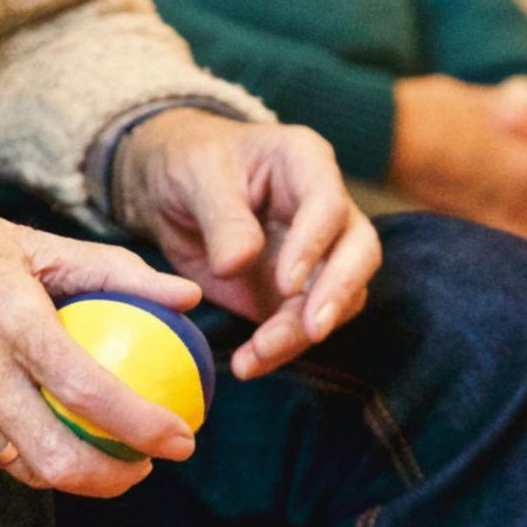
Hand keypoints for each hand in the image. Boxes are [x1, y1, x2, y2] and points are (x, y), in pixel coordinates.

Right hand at [0, 152, 202, 497]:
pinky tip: (48, 435)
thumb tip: (186, 295)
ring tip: (106, 453)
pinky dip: (25, 455)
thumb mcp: (29, 240)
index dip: (145, 427)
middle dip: (116, 478)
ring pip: (22, 468)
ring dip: (73, 473)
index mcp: (6, 317)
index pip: (88, 391)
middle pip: (57, 459)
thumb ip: (112, 270)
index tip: (182, 437)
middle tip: (147, 462)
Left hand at [113, 110, 380, 380]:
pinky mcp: (294, 292)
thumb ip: (222, 218)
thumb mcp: (196, 176)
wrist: (168, 188)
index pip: (329, 204)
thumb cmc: (189, 162)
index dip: (314, 245)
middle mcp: (324, 209)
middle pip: (358, 252)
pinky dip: (279, 348)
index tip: (285, 282)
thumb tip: (238, 264)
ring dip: (302, 332)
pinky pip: (302, 324)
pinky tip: (249, 363)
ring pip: (338, 297)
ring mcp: (316, 253)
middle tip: (312, 330)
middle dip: (337, 294)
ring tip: (257, 355)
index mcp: (305, 163)